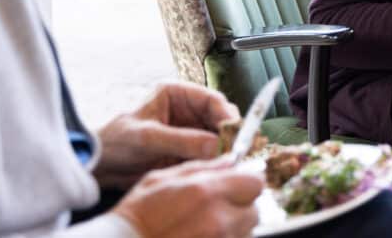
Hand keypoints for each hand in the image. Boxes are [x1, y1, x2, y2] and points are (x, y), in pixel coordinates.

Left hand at [95, 81, 239, 188]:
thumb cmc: (115, 142)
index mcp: (177, 94)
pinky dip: (215, 162)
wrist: (99, 166)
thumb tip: (216, 145)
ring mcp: (190, 132)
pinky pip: (210, 155)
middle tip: (235, 150)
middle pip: (220, 119)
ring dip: (225, 149)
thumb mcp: (147, 138)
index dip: (227, 115)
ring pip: (219, 138)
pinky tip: (217, 168)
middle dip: (229, 134)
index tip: (235, 131)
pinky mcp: (189, 152)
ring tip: (228, 161)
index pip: (212, 100)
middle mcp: (188, 111)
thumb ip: (181, 140)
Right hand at [112, 156, 262, 237]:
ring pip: (245, 231)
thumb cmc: (136, 215)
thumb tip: (230, 161)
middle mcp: (219, 219)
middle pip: (254, 210)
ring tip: (205, 225)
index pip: (255, 183)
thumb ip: (201, 168)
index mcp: (207, 192)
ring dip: (233, 226)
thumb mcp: (161, 179)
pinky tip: (200, 235)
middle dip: (241, 207)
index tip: (236, 184)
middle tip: (219, 207)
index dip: (247, 182)